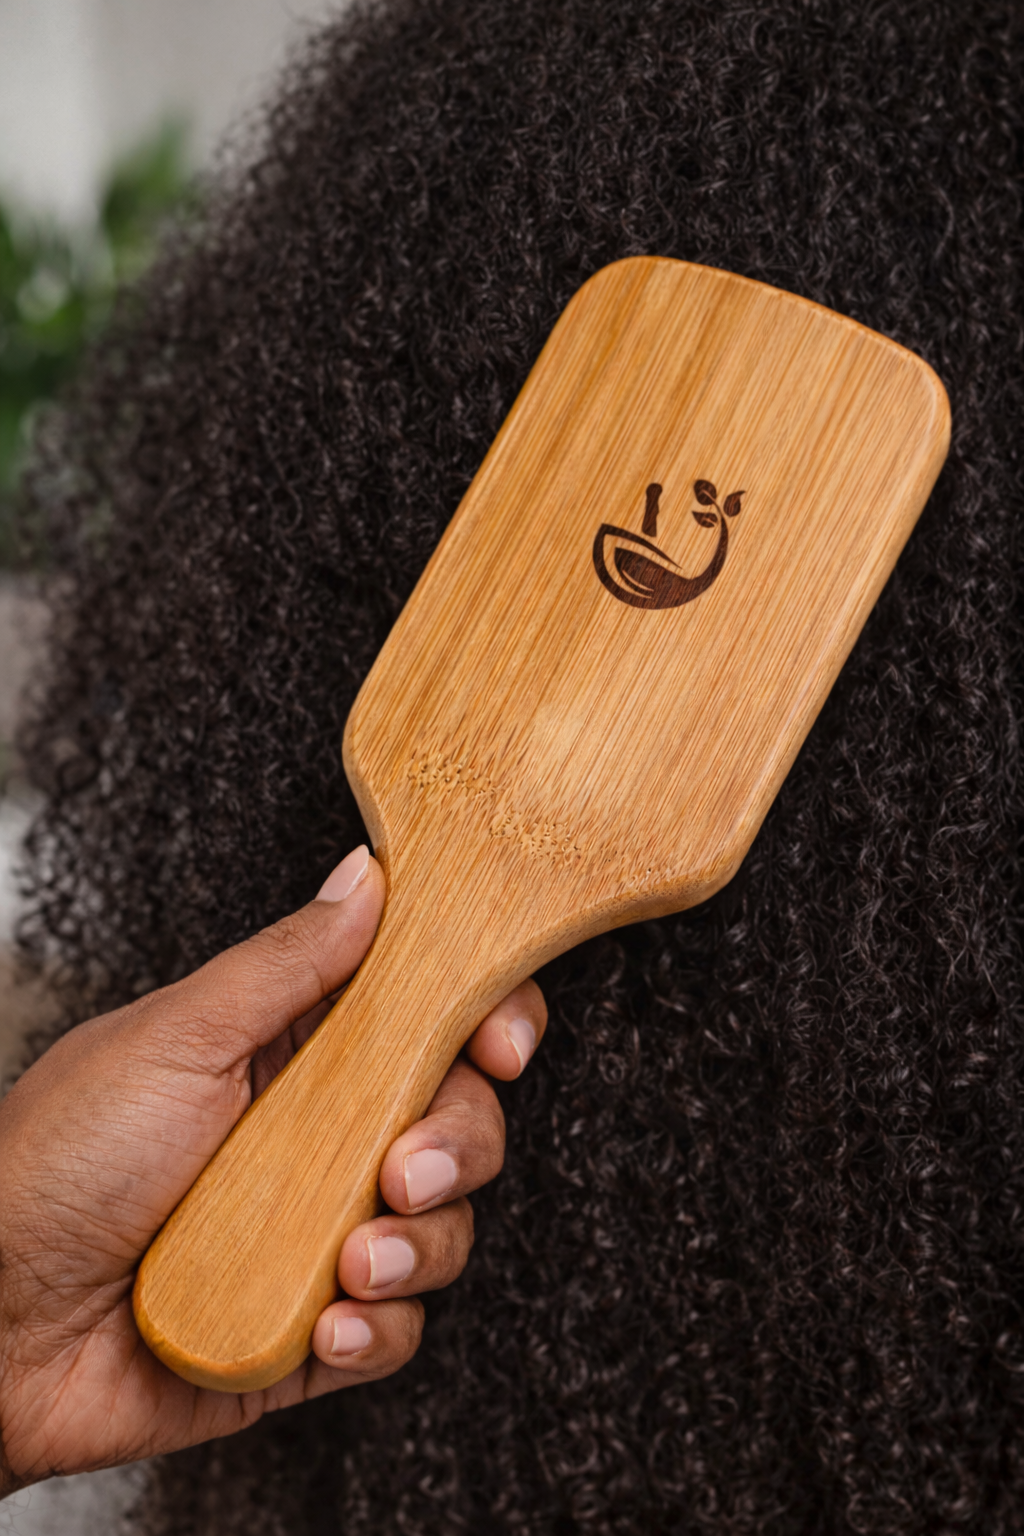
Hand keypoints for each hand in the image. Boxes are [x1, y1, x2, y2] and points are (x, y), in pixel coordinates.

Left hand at [0, 847, 545, 1490]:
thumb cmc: (53, 1164)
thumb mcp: (174, 1040)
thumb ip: (286, 965)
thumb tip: (366, 877)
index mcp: (291, 1051)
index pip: (424, 1016)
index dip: (484, 1019)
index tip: (500, 1040)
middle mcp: (317, 1136)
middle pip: (458, 1118)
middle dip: (458, 1143)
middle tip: (403, 1169)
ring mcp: (317, 1231)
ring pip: (443, 1226)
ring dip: (419, 1246)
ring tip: (349, 1263)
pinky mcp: (310, 1328)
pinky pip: (395, 1328)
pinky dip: (377, 1330)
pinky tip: (324, 1324)